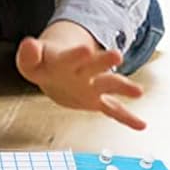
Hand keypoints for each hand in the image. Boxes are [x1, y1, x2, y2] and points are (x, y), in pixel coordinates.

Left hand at [15, 27, 145, 130]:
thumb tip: (28, 44)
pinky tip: (141, 125)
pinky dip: (127, 118)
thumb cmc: (43, 65)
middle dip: (104, 61)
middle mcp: (83, 71)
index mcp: (65, 60)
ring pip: (109, 84)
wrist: (56, 71)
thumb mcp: (30, 61)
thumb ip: (28, 55)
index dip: (76, 54)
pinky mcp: (97, 101)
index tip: (86, 49)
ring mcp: (92, 86)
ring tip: (138, 91)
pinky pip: (114, 110)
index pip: (70, 56)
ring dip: (122, 87)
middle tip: (117, 55)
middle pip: (95, 66)